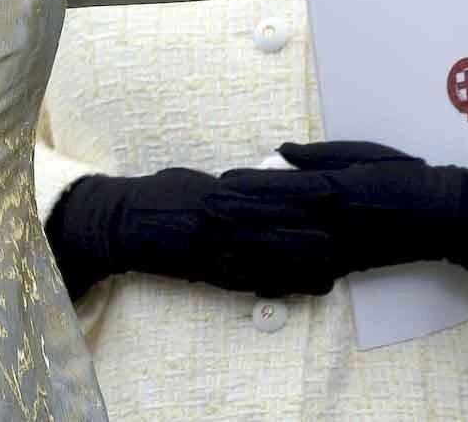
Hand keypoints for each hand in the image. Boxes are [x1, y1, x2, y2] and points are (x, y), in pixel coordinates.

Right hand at [46, 167, 343, 299]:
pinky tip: (301, 288)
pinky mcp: (213, 275)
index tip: (334, 191)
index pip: (272, 195)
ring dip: (304, 268)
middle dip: (313, 237)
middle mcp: (222, 226)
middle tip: (343, 238)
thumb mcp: (197, 180)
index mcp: (219, 195)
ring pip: (273, 265)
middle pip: (281, 233)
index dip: (305, 195)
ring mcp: (218, 254)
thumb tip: (265, 181)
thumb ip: (231, 185)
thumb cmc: (161, 195)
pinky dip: (281, 285)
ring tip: (333, 270)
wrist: (124, 226)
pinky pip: (255, 284)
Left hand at [223, 141, 467, 295]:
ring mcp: (341, 247)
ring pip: (288, 250)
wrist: (446, 217)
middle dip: (239, 215)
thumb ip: (321, 156)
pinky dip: (281, 277)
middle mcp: (335, 220)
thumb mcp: (366, 155)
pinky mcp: (349, 267)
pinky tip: (255, 279)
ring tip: (219, 243)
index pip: (283, 185)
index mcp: (338, 188)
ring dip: (251, 246)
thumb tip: (281, 150)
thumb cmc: (406, 179)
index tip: (221, 181)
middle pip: (277, 218)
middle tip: (205, 210)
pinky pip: (307, 274)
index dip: (249, 184)